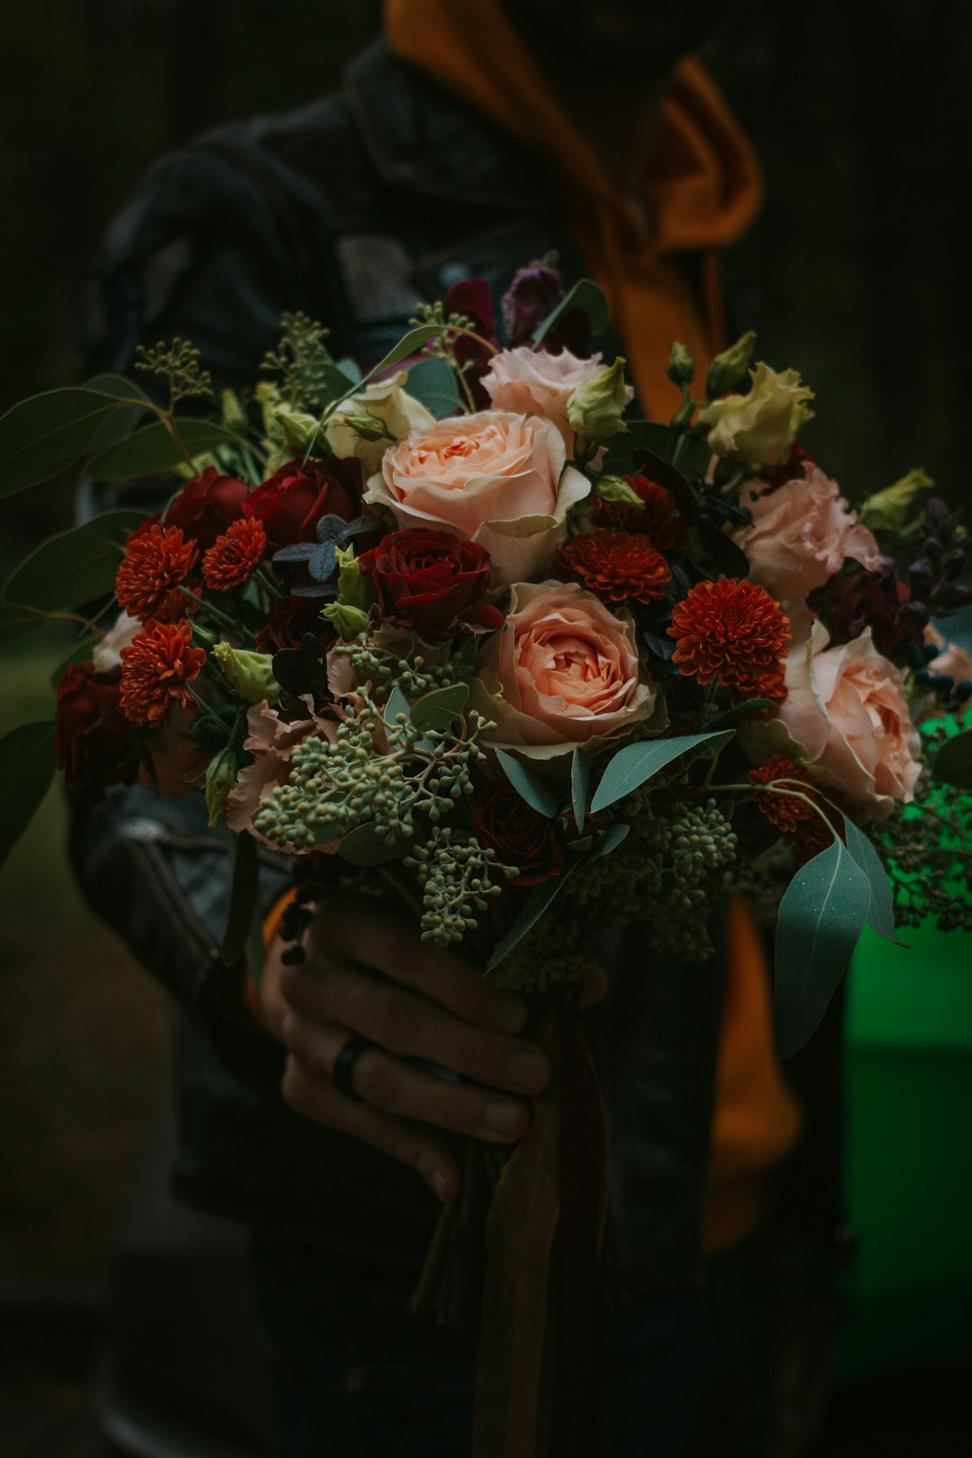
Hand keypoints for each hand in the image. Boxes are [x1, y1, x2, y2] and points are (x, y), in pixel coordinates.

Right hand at [260, 896, 550, 1203]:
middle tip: (535, 1075)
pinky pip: (361, 1127)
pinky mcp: (299, 1089)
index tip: (520, 1015)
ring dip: (450, 1108)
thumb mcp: (427, 927)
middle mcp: (308, 978)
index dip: (462, 984)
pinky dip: (413, 1152)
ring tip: (513, 1125)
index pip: (401, 951)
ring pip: (376, 1081)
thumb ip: (499, 950)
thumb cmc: (391, 944)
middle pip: (393, 1021)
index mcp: (341, 921)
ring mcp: (298, 1037)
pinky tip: (457, 1179)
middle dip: (471, 1053)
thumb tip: (589, 982)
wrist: (306, 974)